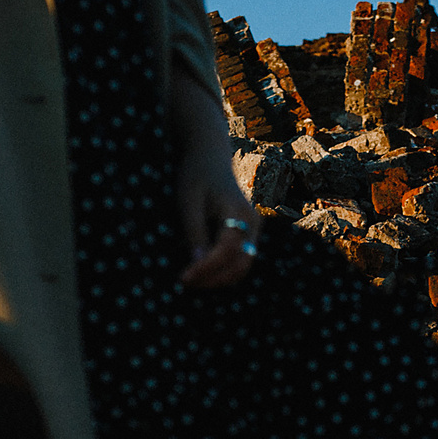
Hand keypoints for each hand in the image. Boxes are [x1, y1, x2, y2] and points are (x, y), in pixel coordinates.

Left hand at [169, 78, 261, 291]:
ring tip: (191, 279)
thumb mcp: (188, 201)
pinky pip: (239, 260)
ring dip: (218, 278)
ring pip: (242, 266)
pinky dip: (222, 270)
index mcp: (237, 210)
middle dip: (214, 279)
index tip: (183, 277)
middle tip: (186, 283)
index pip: (226, 249)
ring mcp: (254, 228)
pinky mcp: (248, 233)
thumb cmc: (196, 174)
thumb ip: (194, 231)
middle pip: (240, 264)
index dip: (206, 268)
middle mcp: (252, 222)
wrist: (210, 156)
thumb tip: (196, 265)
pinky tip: (200, 271)